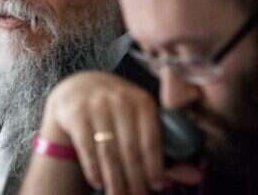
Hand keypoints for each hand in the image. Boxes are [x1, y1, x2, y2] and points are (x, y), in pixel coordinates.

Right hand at [42, 71, 171, 194]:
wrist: (79, 86)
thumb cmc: (117, 110)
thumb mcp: (141, 120)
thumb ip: (165, 149)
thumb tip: (197, 176)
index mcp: (142, 101)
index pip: (151, 141)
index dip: (155, 167)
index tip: (157, 186)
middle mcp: (119, 100)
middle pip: (129, 150)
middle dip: (135, 179)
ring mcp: (95, 105)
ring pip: (108, 151)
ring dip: (114, 180)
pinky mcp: (75, 113)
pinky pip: (87, 148)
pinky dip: (94, 169)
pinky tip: (99, 182)